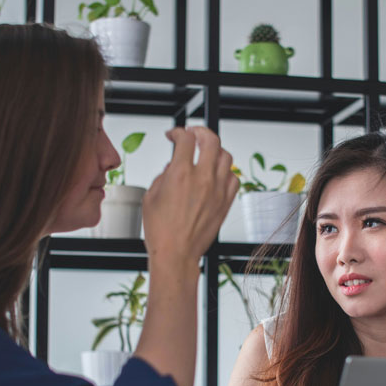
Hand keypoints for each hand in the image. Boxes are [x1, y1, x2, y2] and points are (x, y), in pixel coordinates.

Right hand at [142, 126, 237, 269]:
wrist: (177, 254)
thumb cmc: (161, 231)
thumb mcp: (150, 197)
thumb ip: (163, 175)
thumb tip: (172, 167)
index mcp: (180, 174)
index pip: (185, 139)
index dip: (178, 132)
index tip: (174, 135)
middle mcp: (202, 179)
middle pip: (211, 140)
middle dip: (201, 131)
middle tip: (193, 133)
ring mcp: (217, 190)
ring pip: (226, 156)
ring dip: (215, 150)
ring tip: (207, 152)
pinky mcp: (226, 202)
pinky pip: (234, 178)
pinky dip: (226, 172)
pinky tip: (217, 174)